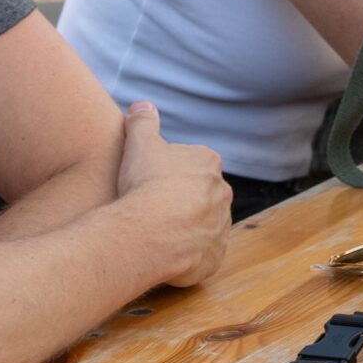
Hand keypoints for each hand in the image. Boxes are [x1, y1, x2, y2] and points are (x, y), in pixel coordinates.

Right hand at [116, 102, 231, 286]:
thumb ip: (143, 121)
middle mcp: (223, 194)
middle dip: (180, 201)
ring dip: (184, 228)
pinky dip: (187, 256)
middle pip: (200, 195)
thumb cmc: (144, 184)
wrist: (149, 231)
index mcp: (209, 164)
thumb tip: (143, 105)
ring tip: (155, 233)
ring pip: (202, 225)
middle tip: (150, 208)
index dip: (168, 173)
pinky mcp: (214, 258)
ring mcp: (220, 227)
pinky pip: (201, 256)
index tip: (150, 182)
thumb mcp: (139, 142)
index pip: (193, 164)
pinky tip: (165, 255)